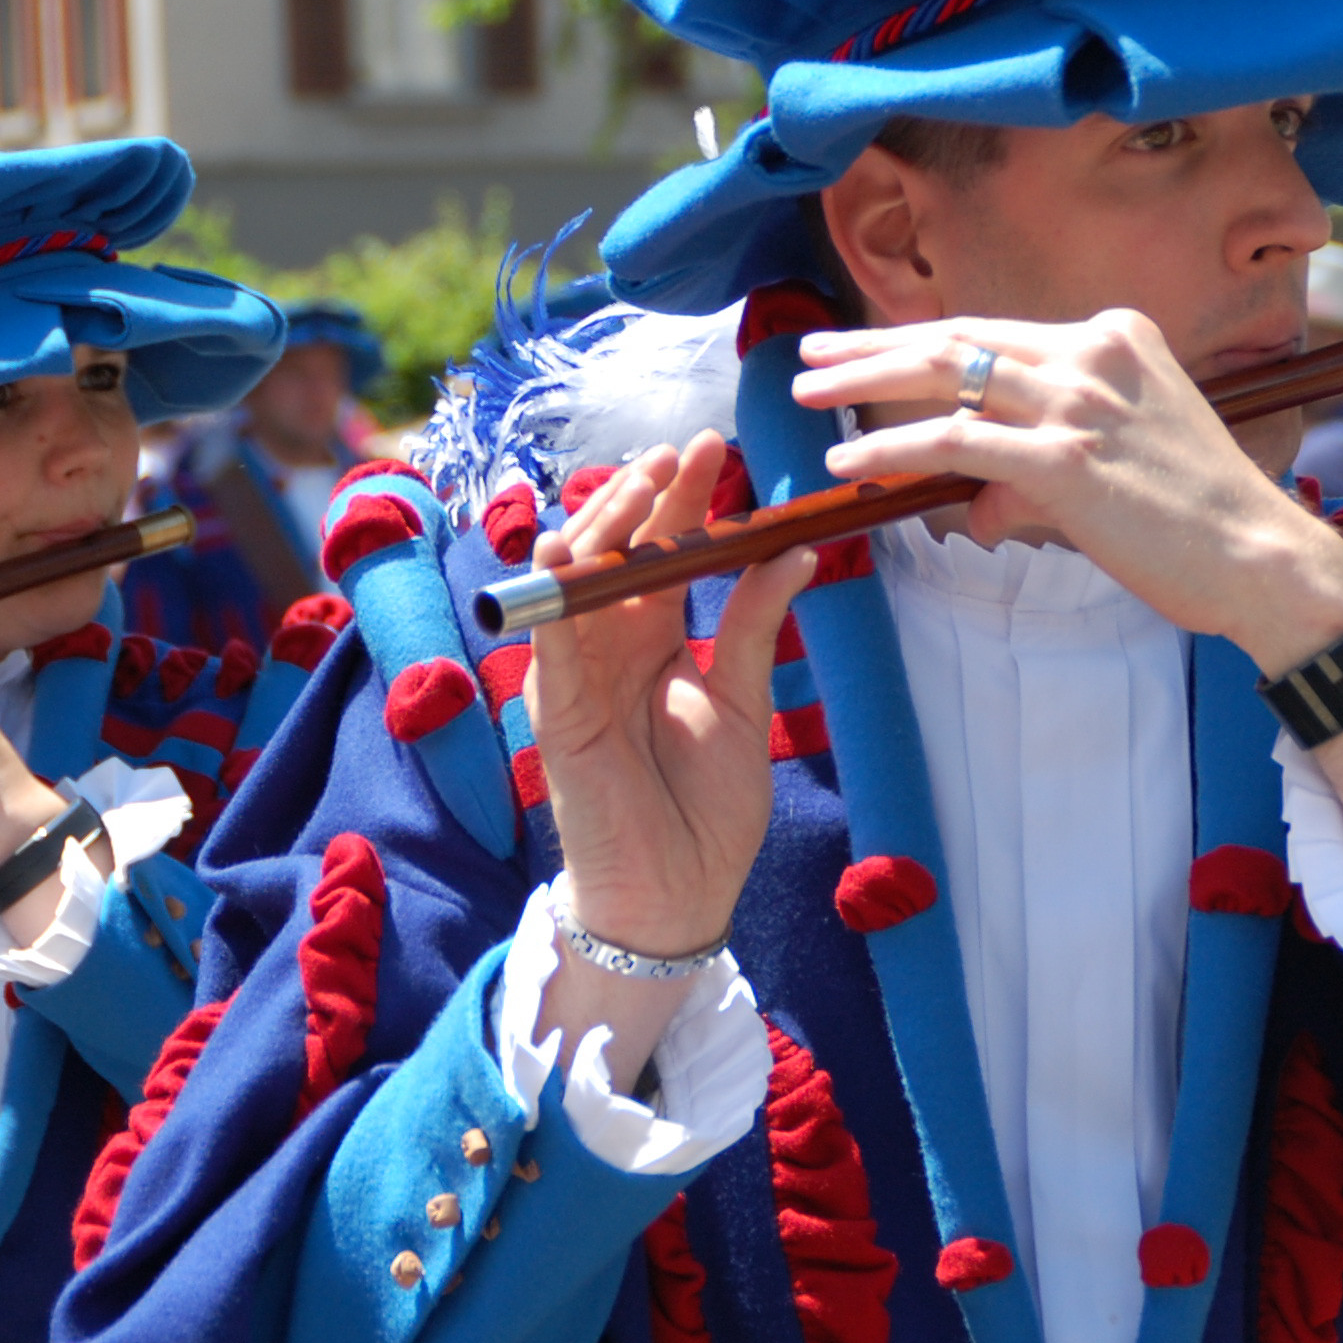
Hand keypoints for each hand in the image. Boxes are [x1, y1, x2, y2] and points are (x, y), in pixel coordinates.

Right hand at [526, 437, 816, 1085]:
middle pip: (618, 553)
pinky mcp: (554, 714)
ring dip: (602, 527)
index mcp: (652, 639)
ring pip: (577, 582)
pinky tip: (567, 553)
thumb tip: (794, 550)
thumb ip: (754, 623)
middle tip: (683, 452)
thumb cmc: (708, 807)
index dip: (683, 500)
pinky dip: (553, 597)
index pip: (662, 551)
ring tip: (637, 482)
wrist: (679, 893)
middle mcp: (607, 646)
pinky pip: (548, 644)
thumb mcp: (742, 699)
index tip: (717, 449)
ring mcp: (575, 675)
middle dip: (645, 497)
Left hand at [793, 314, 1342, 676]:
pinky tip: (851, 464)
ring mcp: (1080, 400)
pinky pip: (957, 444)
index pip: (993, 332)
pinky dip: (894, 450)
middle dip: (871, 346)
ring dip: (864, 385)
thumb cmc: (1195, 521)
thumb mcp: (1115, 470)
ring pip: (945, 378)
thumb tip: (978, 506)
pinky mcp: (1066, 457)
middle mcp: (1094, 353)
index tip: (861, 346)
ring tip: (807, 395)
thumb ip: (1036, 474)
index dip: (918, 340)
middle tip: (808, 354)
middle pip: (957, 338)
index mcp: (1114, 337)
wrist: (1260, 556)